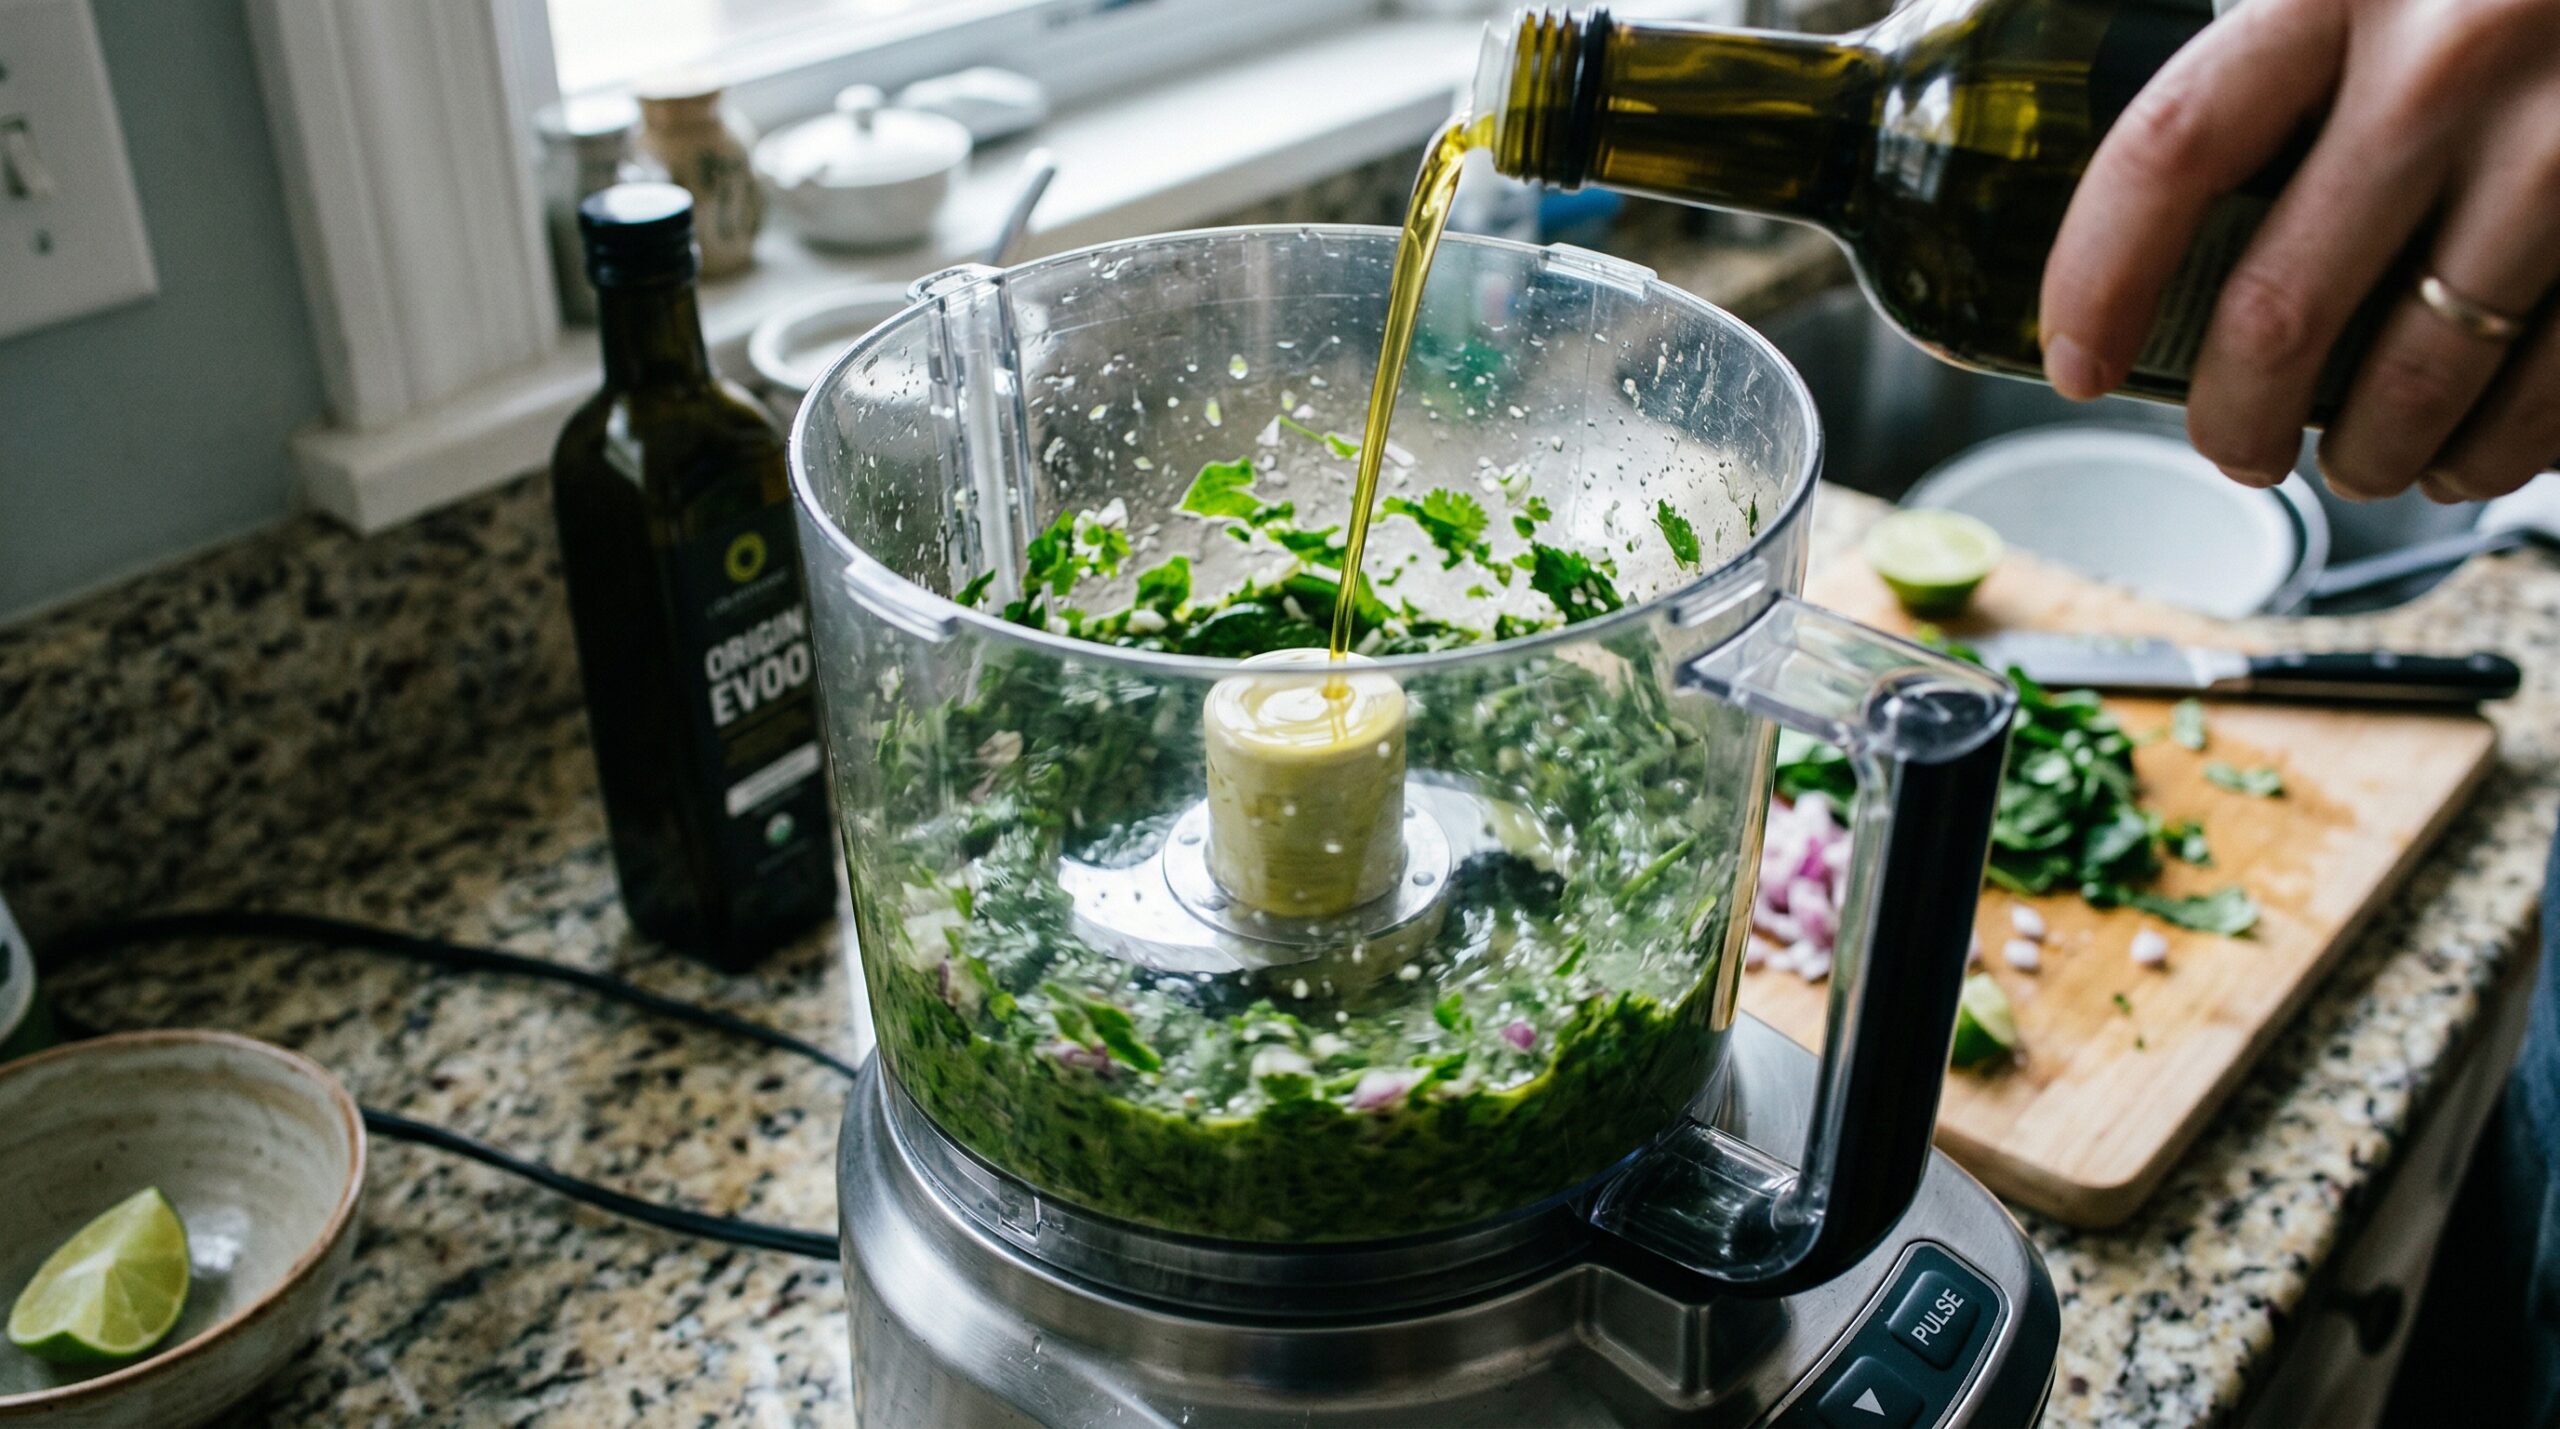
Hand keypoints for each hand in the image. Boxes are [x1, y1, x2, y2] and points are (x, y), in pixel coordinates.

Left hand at [2039, 0, 2559, 503]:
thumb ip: (2277, 54)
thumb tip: (2149, 206)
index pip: (2168, 151)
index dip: (2098, 281)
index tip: (2076, 365)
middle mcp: (2456, 56)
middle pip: (2279, 308)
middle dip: (2233, 420)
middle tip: (2233, 448)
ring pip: (2418, 375)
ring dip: (2366, 453)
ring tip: (2357, 459)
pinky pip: (2556, 385)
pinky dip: (2502, 446)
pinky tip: (2477, 446)